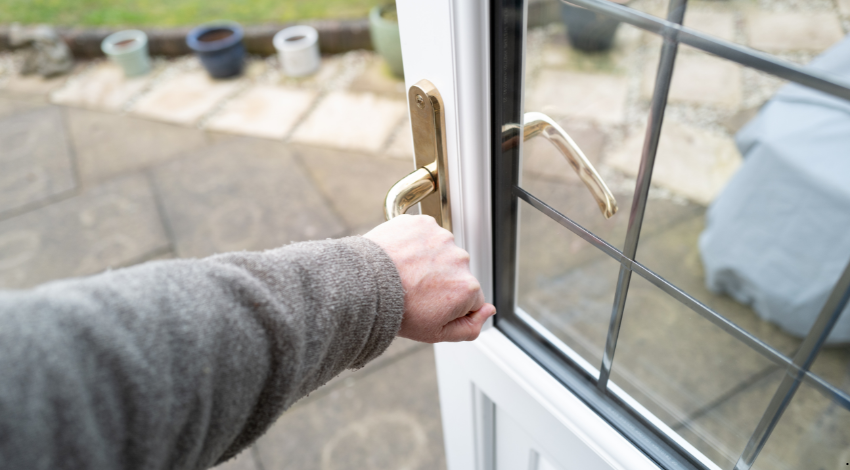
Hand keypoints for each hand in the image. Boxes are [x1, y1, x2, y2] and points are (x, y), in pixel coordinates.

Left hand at [363, 215, 495, 342]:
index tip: (429, 305)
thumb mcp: (436, 333)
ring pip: (440, 251)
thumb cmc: (398, 311)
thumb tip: (489, 311)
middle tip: (413, 290)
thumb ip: (470, 327)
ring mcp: (441, 238)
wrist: (366, 286)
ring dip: (427, 259)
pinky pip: (423, 233)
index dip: (450, 304)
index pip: (471, 297)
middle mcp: (460, 259)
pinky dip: (413, 242)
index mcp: (468, 288)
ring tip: (404, 273)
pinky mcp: (422, 223)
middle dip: (440, 280)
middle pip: (456, 272)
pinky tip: (400, 256)